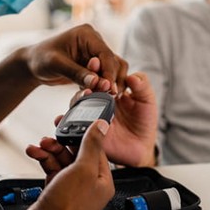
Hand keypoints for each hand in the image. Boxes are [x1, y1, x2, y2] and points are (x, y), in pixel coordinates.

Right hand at [3, 120, 113, 209]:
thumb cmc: (66, 208)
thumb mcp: (82, 169)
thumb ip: (92, 145)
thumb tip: (102, 126)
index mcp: (103, 181)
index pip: (97, 150)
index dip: (84, 135)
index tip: (73, 124)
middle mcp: (89, 185)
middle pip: (77, 154)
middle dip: (62, 143)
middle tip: (51, 136)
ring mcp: (71, 188)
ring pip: (62, 160)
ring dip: (50, 150)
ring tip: (40, 145)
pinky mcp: (56, 191)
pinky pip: (51, 169)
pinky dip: (43, 160)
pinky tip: (35, 153)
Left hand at [24, 24, 127, 92]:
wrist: (32, 64)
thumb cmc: (41, 58)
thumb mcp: (56, 64)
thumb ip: (76, 73)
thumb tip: (96, 82)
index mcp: (87, 34)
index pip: (105, 54)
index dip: (109, 72)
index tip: (109, 88)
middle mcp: (95, 42)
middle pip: (114, 62)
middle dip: (111, 79)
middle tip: (108, 96)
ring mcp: (95, 53)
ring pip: (114, 69)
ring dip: (111, 83)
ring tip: (106, 97)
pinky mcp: (94, 65)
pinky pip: (105, 76)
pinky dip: (103, 86)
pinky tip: (97, 96)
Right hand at [25, 72, 157, 175]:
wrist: (141, 147)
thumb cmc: (144, 121)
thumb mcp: (147, 100)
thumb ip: (142, 87)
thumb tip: (132, 76)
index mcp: (111, 90)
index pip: (101, 76)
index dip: (97, 68)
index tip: (96, 62)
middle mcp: (98, 101)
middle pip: (86, 88)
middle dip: (86, 83)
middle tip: (91, 82)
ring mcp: (91, 116)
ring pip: (77, 104)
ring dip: (77, 99)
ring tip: (82, 96)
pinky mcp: (86, 132)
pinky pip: (72, 126)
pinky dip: (64, 122)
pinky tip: (61, 119)